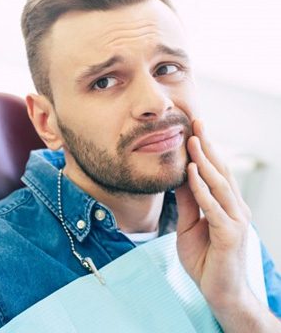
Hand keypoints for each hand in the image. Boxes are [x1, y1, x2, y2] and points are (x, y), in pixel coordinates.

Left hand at [175, 119, 251, 310]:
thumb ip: (187, 202)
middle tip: (197, 122)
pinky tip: (193, 172)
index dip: (207, 150)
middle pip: (221, 171)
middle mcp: (235, 209)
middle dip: (208, 146)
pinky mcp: (229, 235)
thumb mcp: (188, 225)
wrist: (219, 293)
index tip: (194, 129)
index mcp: (227, 206)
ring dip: (206, 161)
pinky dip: (202, 188)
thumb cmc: (205, 260)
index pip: (216, 172)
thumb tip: (179, 177)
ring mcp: (235, 221)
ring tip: (193, 140)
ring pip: (219, 185)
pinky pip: (213, 207)